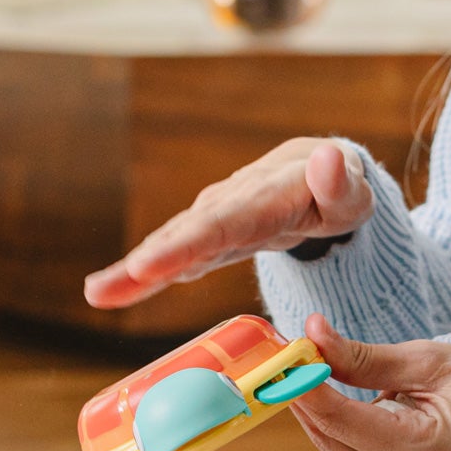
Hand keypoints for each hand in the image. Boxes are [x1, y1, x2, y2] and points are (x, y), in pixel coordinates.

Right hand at [83, 138, 373, 308]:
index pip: (224, 222)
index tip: (150, 265)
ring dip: (132, 271)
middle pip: (184, 235)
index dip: (186, 245)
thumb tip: (328, 158)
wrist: (322, 175)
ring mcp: (215, 219)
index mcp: (265, 196)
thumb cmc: (342, 190)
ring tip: (96, 293)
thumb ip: (341, 183)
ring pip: (170, 245)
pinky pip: (173, 257)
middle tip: (103, 289)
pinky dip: (142, 275)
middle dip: (145, 263)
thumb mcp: (355, 191)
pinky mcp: (208, 237)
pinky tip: (112, 293)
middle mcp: (230, 204)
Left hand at [288, 317, 450, 450]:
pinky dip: (358, 449)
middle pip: (337, 444)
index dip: (307, 390)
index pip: (345, 421)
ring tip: (359, 395)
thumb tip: (312, 333)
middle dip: (311, 404)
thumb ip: (364, 358)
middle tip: (294, 368)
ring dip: (336, 426)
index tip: (284, 363)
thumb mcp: (427, 362)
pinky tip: (379, 428)